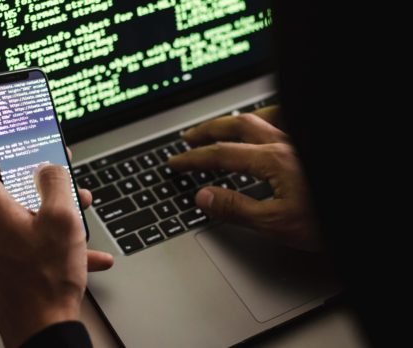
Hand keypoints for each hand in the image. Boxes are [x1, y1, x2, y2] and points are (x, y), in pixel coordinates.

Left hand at [0, 143, 113, 347]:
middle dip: (41, 184)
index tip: (10, 140)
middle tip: (65, 182)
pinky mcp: (0, 265)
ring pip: (21, 216)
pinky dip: (51, 240)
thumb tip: (49, 167)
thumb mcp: (62, 219)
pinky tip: (84, 253)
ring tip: (81, 218)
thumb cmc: (46, 278)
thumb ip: (56, 182)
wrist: (41, 330)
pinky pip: (26, 242)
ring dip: (51, 212)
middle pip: (7, 190)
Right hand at [169, 106, 321, 251]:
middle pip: (237, 126)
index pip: (222, 155)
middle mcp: (285, 143)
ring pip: (259, 118)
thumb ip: (237, 208)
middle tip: (189, 138)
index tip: (176, 162)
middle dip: (208, 131)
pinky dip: (263, 119)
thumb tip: (204, 197)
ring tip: (219, 127)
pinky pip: (281, 120)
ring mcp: (297, 141)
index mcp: (273, 160)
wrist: (364, 215)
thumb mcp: (277, 223)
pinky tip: (261, 126)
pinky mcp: (305, 147)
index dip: (194, 158)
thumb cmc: (328, 220)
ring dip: (233, 121)